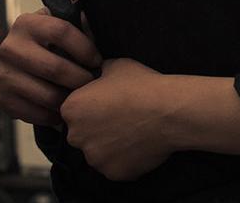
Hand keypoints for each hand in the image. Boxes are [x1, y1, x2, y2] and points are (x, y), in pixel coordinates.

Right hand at [0, 11, 101, 126]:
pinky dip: (54, 116)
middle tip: (92, 84)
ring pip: (47, 95)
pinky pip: (36, 114)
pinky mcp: (2, 98)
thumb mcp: (59, 27)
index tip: (96, 60)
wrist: (17, 63)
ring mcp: (3, 74)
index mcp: (27, 24)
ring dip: (69, 100)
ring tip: (79, 98)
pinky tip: (62, 109)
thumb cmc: (48, 45)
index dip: (84, 48)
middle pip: (55, 68)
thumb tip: (97, 34)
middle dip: (80, 79)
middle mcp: (10, 47)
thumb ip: (79, 28)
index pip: (61, 32)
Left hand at [60, 57, 179, 180]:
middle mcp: (76, 137)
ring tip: (132, 132)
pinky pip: (115, 167)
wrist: (168, 112)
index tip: (106, 105)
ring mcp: (94, 158)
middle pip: (81, 134)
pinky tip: (139, 145)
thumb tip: (97, 73)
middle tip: (120, 119)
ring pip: (97, 153)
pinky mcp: (113, 173)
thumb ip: (97, 73)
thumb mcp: (114, 65)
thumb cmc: (142, 86)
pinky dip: (124, 159)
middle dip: (96, 129)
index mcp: (71, 109)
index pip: (72, 111)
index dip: (89, 107)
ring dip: (109, 146)